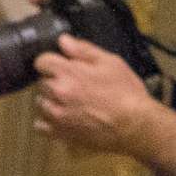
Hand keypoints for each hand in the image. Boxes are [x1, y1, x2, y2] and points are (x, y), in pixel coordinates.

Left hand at [32, 35, 152, 154]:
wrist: (135, 126)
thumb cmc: (126, 91)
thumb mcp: (110, 62)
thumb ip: (83, 50)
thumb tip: (63, 40)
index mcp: (68, 73)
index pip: (41, 61)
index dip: (52, 61)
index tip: (63, 65)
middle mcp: (57, 94)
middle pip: (42, 82)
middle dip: (54, 80)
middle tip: (74, 84)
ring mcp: (57, 116)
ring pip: (41, 103)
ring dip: (51, 100)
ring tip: (71, 102)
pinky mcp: (60, 134)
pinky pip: (41, 126)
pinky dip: (48, 121)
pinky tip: (64, 118)